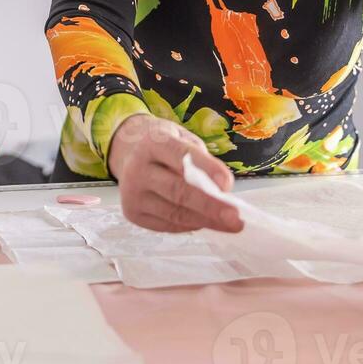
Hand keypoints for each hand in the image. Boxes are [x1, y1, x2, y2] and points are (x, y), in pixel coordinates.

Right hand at [106, 114, 243, 233]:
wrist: (127, 151)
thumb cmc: (164, 145)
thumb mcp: (183, 139)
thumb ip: (201, 161)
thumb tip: (222, 192)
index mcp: (152, 143)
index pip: (181, 157)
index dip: (206, 170)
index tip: (228, 185)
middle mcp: (137, 168)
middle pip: (177, 191)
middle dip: (209, 206)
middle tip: (235, 217)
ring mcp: (132, 194)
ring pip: (174, 213)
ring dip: (205, 221)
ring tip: (229, 224)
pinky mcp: (132, 213)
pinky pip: (167, 225)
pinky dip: (190, 225)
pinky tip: (206, 222)